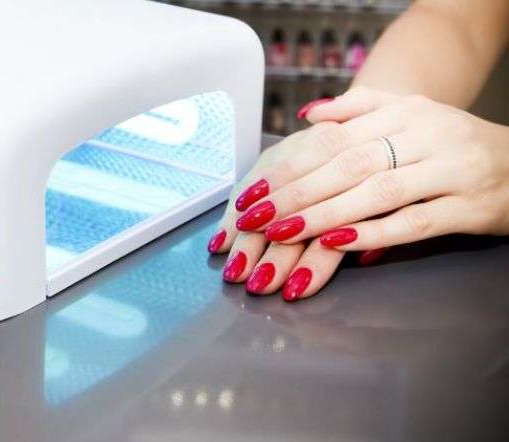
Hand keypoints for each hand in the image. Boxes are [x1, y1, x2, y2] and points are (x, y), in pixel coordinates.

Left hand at [233, 87, 508, 294]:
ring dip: (325, 214)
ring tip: (284, 232)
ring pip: (378, 192)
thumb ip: (358, 109)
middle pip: (350, 164)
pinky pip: (416, 222)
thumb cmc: (451, 142)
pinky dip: (374, 233)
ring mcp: (452, 170)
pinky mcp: (471, 206)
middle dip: (296, 193)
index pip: (335, 139)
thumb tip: (307, 116)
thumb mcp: (411, 114)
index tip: (254, 191)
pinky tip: (338, 244)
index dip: (291, 166)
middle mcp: (427, 135)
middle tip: (256, 217)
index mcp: (405, 113)